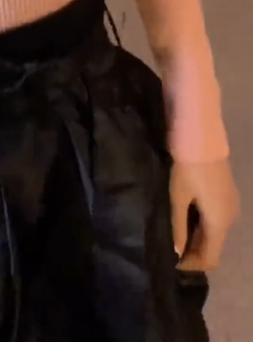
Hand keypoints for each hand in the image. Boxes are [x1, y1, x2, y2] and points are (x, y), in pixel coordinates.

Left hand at [170, 157, 238, 271]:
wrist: (201, 135)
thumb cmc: (187, 168)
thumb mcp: (177, 197)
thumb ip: (178, 227)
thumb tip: (176, 253)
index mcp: (219, 223)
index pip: (211, 259)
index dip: (191, 265)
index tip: (171, 262)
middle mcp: (230, 218)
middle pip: (213, 246)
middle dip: (192, 251)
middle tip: (168, 248)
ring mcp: (231, 205)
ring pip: (214, 232)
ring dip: (196, 237)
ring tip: (173, 233)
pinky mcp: (227, 193)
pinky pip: (216, 218)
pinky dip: (201, 223)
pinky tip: (184, 216)